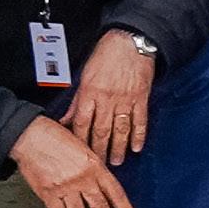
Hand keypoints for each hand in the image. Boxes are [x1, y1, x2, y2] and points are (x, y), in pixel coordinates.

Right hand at [8, 113, 129, 207]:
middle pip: (99, 207)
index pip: (115, 192)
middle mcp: (83, 179)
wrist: (31, 137)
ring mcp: (65, 187)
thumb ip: (94, 167)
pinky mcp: (48, 193)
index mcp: (96, 167)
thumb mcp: (85, 148)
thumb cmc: (57, 138)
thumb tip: (102, 184)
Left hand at [64, 29, 154, 162]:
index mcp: (90, 93)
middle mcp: (107, 99)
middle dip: (99, 150)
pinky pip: (140, 120)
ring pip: (121, 129)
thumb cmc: (106, 56)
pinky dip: (140, 135)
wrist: (131, 42)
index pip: (82, 123)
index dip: (80, 141)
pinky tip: (137, 147)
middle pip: (101, 131)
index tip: (79, 154)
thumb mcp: (85, 76)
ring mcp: (126, 100)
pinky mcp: (141, 98)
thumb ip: (77, 100)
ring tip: (118, 161)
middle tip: (99, 165)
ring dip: (119, 147)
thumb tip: (66, 119)